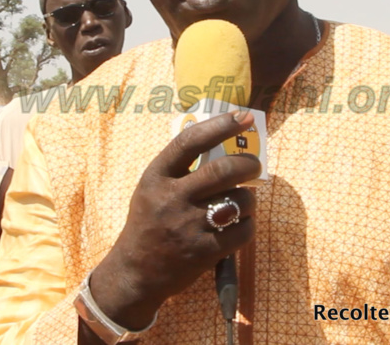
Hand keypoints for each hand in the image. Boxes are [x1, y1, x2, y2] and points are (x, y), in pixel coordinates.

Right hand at [90, 111, 260, 329]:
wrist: (136, 272)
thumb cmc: (149, 222)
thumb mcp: (152, 188)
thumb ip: (180, 168)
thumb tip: (222, 139)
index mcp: (157, 177)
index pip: (191, 142)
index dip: (220, 125)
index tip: (243, 116)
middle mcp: (172, 199)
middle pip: (223, 170)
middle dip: (248, 164)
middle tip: (253, 166)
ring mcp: (188, 227)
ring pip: (239, 201)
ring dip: (250, 199)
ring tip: (243, 202)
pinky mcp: (203, 252)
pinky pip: (243, 231)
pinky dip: (248, 225)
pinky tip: (240, 224)